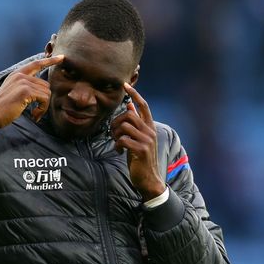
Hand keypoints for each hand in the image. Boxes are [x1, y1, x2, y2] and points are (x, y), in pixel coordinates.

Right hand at [0, 55, 64, 134]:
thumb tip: (43, 88)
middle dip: (44, 100)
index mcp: (17, 74)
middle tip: (37, 112)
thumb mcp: (13, 91)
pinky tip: (34, 115)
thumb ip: (25, 85)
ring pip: (46, 93)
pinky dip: (42, 109)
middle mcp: (20, 75)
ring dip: (43, 106)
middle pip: (45, 85)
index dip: (50, 60)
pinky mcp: (26, 91)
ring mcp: (23, 82)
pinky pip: (44, 99)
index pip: (36, 63)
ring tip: (35, 114)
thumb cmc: (3, 108)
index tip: (62, 57)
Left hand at [111, 83, 164, 200]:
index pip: (143, 106)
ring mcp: (147, 140)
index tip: (125, 85)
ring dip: (116, 134)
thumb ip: (136, 124)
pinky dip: (118, 145)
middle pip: (129, 115)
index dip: (134, 94)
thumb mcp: (139, 138)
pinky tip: (119, 151)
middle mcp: (150, 131)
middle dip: (116, 122)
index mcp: (150, 127)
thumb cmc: (141, 158)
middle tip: (113, 133)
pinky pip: (123, 139)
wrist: (149, 178)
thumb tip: (129, 107)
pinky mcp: (141, 149)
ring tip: (116, 142)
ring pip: (125, 126)